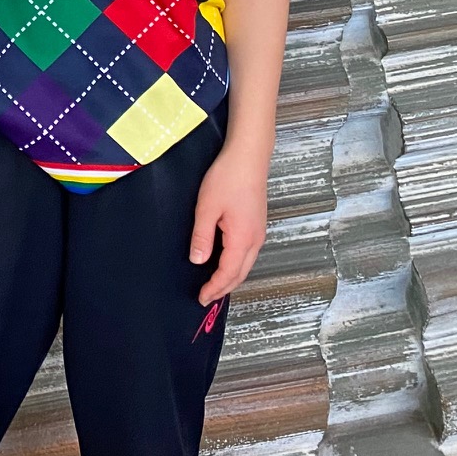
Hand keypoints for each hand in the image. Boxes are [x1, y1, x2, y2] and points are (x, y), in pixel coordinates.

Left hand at [190, 146, 269, 304]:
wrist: (248, 158)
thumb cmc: (227, 178)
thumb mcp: (207, 207)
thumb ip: (202, 236)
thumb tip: (198, 260)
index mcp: (243, 238)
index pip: (228, 273)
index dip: (214, 288)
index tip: (201, 297)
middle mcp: (255, 240)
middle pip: (240, 273)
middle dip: (223, 288)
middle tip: (206, 297)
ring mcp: (258, 233)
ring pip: (245, 264)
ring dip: (230, 277)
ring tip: (214, 285)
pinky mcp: (257, 225)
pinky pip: (247, 254)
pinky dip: (236, 265)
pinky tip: (224, 263)